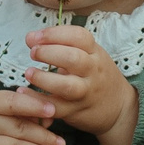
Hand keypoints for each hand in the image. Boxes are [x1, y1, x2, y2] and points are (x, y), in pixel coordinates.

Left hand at [21, 26, 140, 144]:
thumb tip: (31, 38)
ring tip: (29, 72)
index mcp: (95, 53)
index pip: (79, 36)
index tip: (35, 36)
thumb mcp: (89, 56)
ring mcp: (86, 92)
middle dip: (49, 53)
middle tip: (33, 52)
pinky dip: (38, 100)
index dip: (54, 33)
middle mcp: (93, 71)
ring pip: (66, 86)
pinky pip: (56, 107)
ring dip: (44, 78)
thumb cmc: (97, 76)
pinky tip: (24, 93)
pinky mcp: (76, 111)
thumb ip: (62, 45)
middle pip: (73, 59)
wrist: (119, 108)